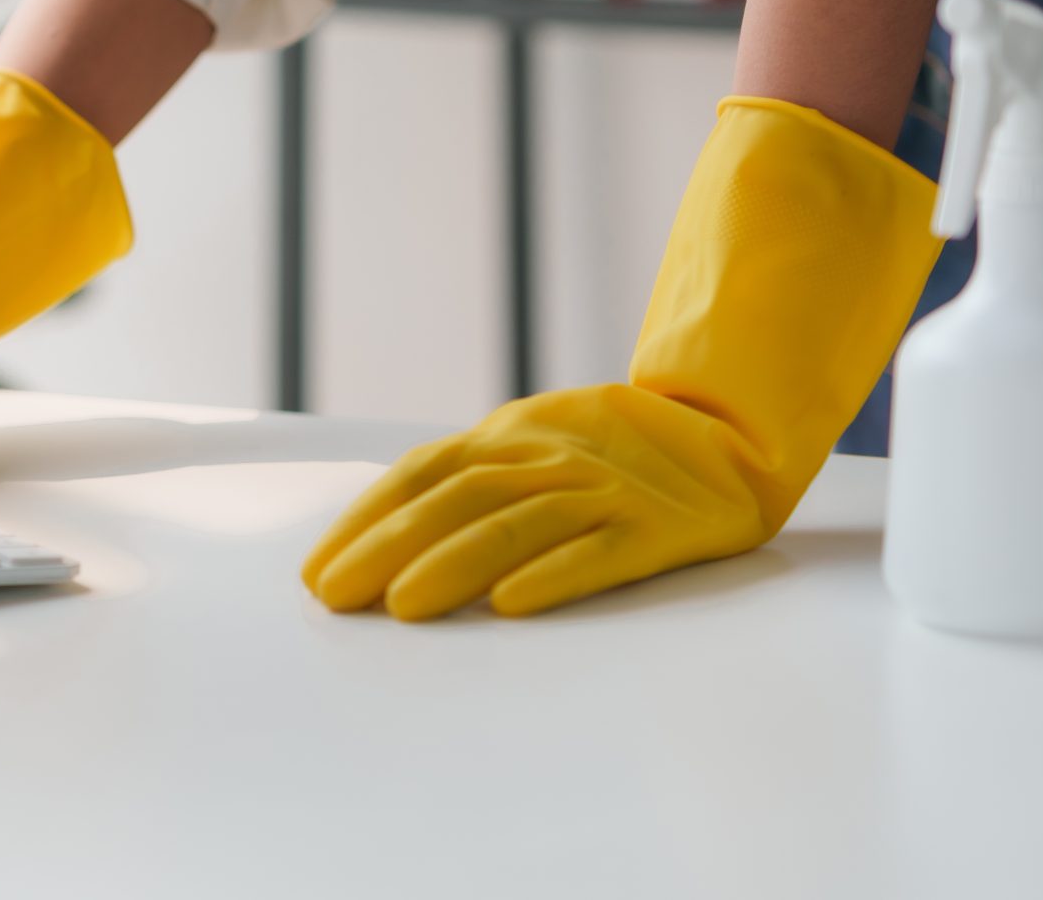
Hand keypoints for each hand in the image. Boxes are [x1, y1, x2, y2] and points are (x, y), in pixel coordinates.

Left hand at [304, 97, 941, 619]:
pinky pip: (598, 551)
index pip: (418, 475)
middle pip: (453, 501)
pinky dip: (553, 576)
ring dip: (452, 565)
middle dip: (386, 548)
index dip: (364, 521)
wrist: (725, 435)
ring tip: (402, 606)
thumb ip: (464, 480)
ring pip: (514, 524)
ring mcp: (599, 491)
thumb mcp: (528, 444)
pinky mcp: (655, 528)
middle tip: (336, 596)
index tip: (317, 572)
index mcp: (505, 438)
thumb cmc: (608, 452)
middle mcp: (543, 458)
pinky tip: (511, 604)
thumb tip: (378, 531)